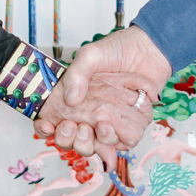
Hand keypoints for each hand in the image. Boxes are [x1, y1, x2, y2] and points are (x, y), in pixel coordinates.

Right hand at [35, 26, 173, 155]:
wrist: (148, 49)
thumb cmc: (117, 49)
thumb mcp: (90, 55)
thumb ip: (77, 75)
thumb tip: (71, 101)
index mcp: (76, 100)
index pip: (54, 123)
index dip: (46, 130)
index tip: (47, 126)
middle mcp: (90, 115)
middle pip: (74, 141)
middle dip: (72, 140)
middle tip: (75, 127)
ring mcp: (109, 122)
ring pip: (94, 146)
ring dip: (92, 142)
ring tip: (100, 126)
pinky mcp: (129, 126)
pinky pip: (120, 143)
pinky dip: (116, 140)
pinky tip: (108, 127)